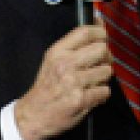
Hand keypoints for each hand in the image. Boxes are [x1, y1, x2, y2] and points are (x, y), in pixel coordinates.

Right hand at [14, 25, 112, 139]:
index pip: (85, 32)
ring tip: (93, 82)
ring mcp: (74, 82)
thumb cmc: (46, 87)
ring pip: (107, 71)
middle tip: (101, 63)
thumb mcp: (52, 60)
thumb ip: (74, 45)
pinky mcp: (81, 100)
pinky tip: (92, 95)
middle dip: (106, 57)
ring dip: (104, 78)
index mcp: (57, 52)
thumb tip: (98, 23)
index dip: (100, 32)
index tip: (104, 36)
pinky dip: (102, 94)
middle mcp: (65, 64)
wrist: (33, 115)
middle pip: (101, 49)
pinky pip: (105, 90)